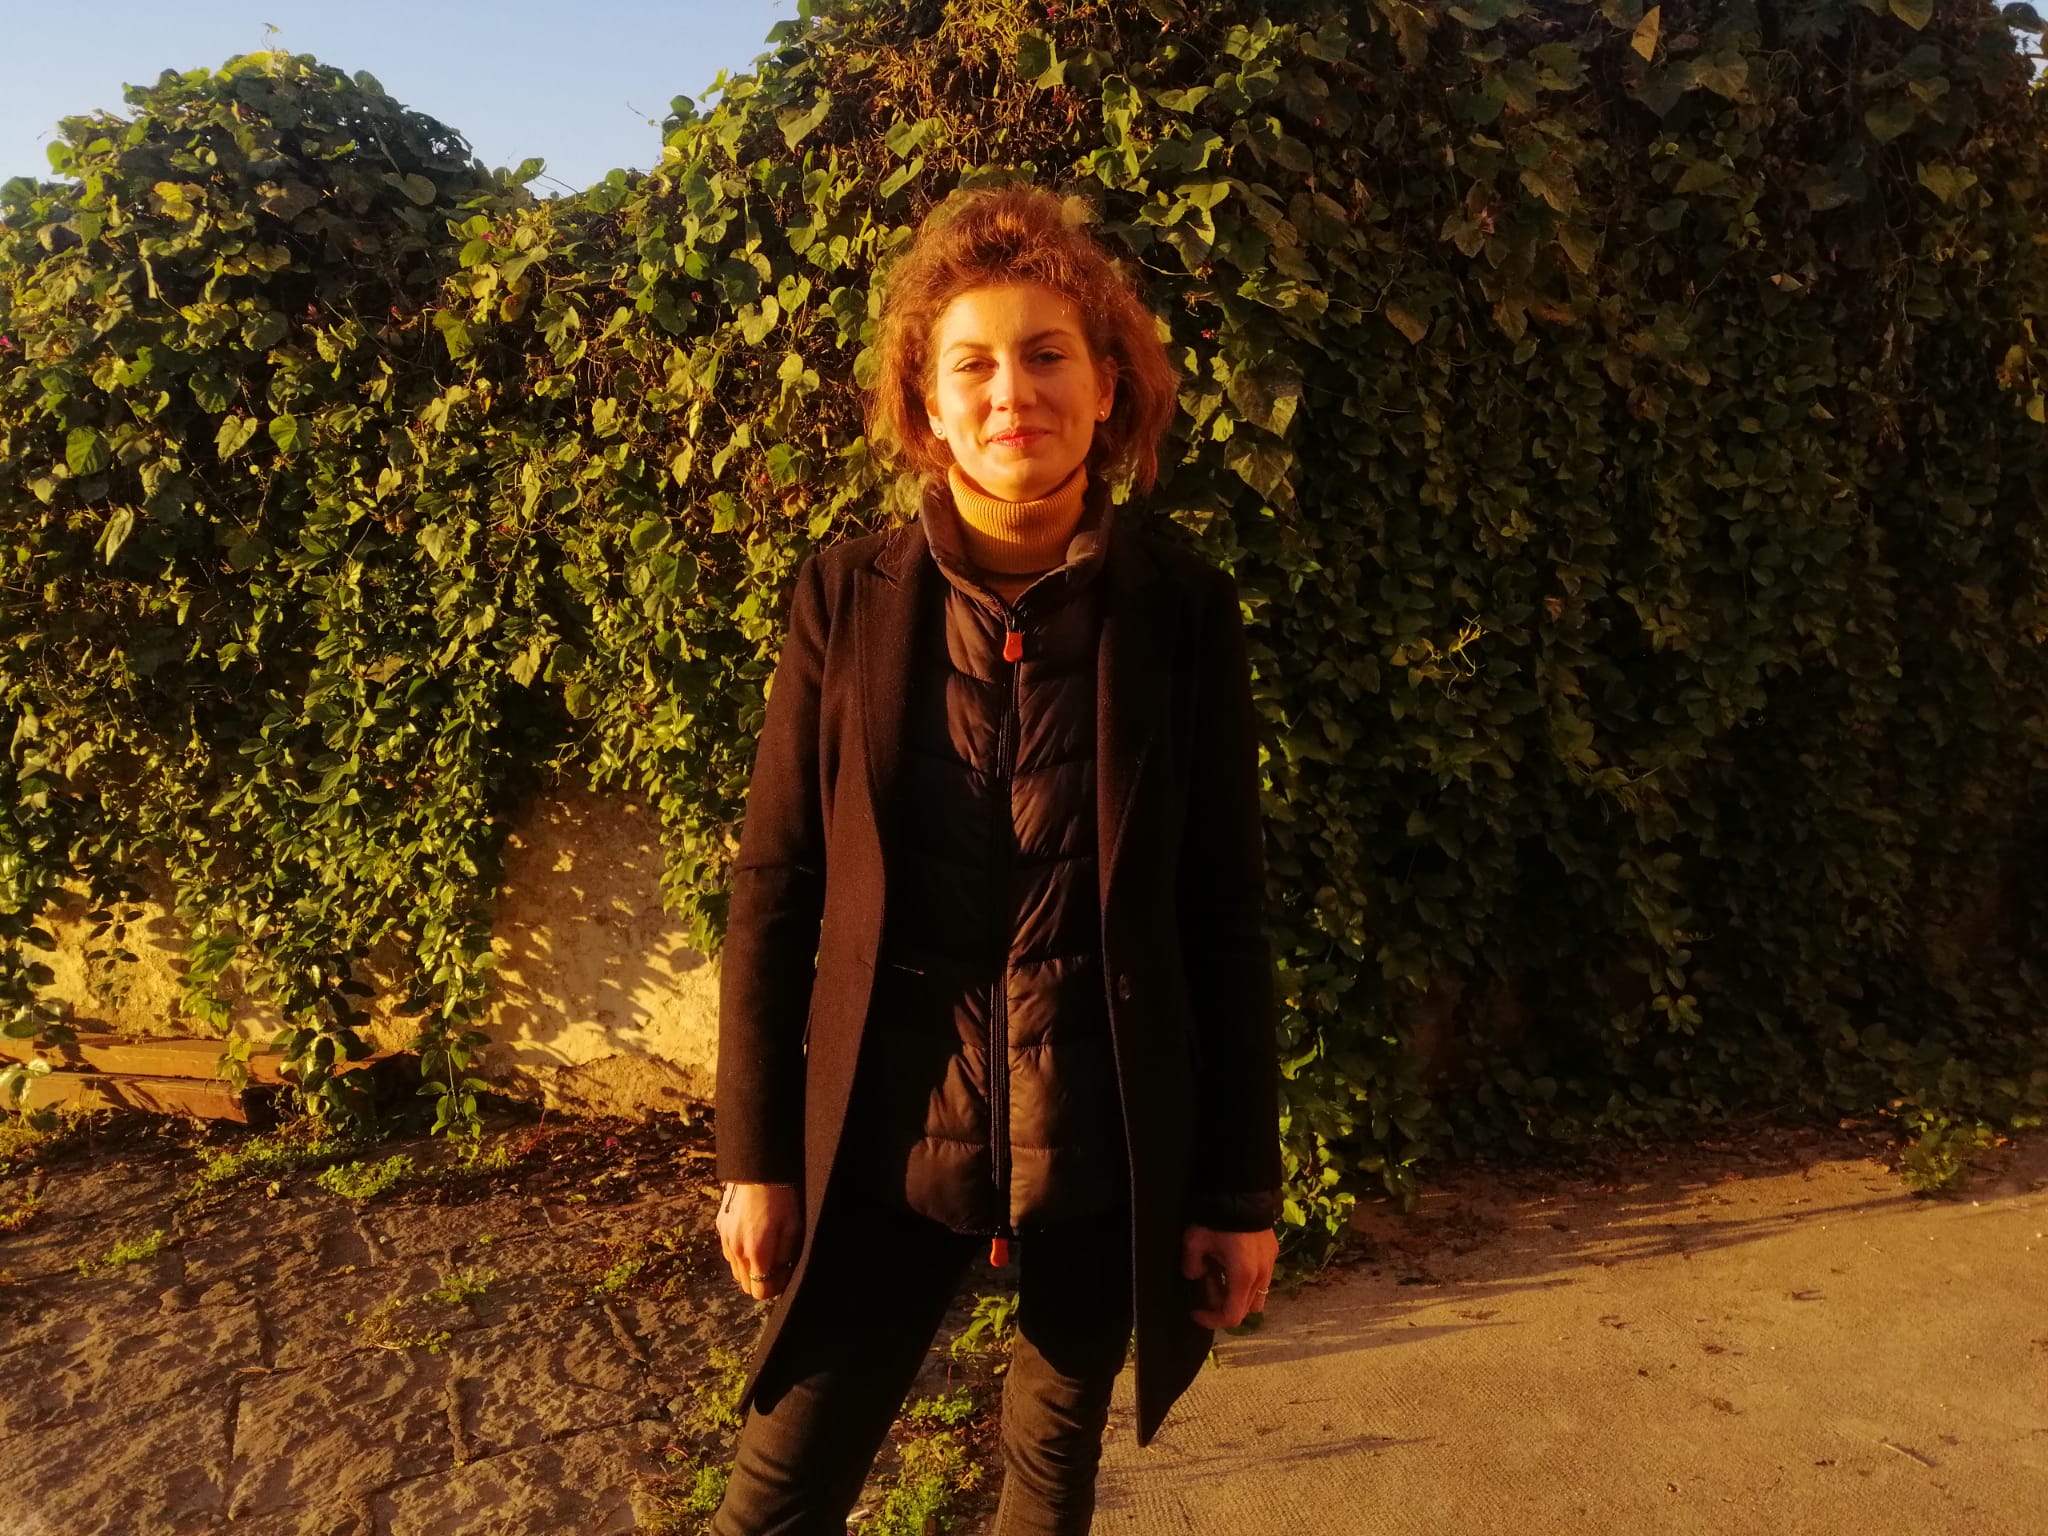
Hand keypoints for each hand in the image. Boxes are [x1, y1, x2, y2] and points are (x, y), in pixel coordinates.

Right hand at [717, 1182, 803, 1301]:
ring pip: (736, 1270)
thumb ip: (784, 1257)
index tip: (783, 1277)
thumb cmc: (781, 1197)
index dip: (773, 1289)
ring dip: (750, 1268)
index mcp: (756, 1253)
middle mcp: (736, 1251)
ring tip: (765, 1251)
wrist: (757, 1168)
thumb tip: (780, 1277)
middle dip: (761, 1281)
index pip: (759, 1292)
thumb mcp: (792, 1228)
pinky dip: (740, 1254)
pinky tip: (752, 1237)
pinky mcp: (720, 1227)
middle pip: (745, 1285)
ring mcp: (725, 1239)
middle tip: (777, 1266)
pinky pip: (729, 1252)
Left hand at [1181, 1223, 1277, 1328]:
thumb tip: (1195, 1275)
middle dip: (1224, 1304)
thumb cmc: (1217, 1219)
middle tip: (1207, 1284)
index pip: (1232, 1316)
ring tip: (1219, 1273)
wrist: (1244, 1193)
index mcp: (1242, 1277)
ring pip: (1256, 1296)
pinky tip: (1231, 1261)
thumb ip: (1191, 1265)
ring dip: (1237, 1293)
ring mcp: (1270, 1265)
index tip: (1196, 1312)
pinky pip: (1261, 1279)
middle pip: (1245, 1309)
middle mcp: (1261, 1276)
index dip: (1212, 1320)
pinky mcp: (1272, 1254)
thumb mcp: (1195, 1242)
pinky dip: (1246, 1280)